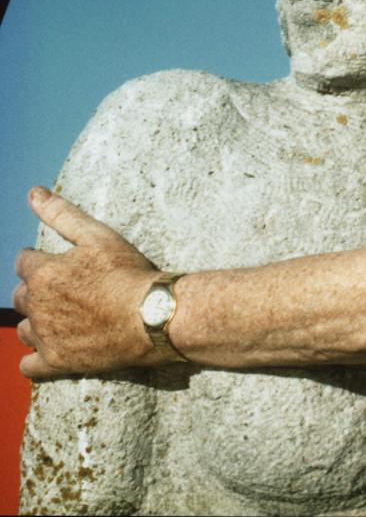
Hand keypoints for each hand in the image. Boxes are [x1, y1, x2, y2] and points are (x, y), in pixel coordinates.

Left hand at [13, 187, 165, 378]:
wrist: (153, 315)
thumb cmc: (128, 274)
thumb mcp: (99, 236)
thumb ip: (62, 214)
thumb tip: (33, 192)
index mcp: (43, 273)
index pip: (24, 262)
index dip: (41, 261)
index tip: (60, 264)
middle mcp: (37, 305)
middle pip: (21, 296)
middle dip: (37, 291)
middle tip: (66, 290)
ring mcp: (44, 336)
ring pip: (24, 328)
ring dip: (36, 322)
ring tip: (63, 317)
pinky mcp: (56, 362)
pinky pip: (29, 365)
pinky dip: (35, 358)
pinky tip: (50, 350)